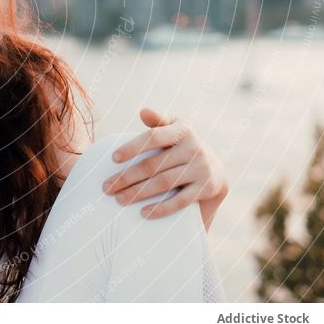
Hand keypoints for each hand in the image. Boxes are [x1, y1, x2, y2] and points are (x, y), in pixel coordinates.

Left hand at [102, 108, 228, 230]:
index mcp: (182, 131)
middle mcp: (194, 148)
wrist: (216, 172)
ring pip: (164, 183)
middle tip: (107, 187)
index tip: (113, 158)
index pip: (153, 137)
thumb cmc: (183, 148)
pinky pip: (181, 201)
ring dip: (138, 193)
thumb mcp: (174, 130)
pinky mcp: (207, 188)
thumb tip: (143, 111)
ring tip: (119, 199)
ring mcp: (202, 168)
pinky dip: (161, 208)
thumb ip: (158, 121)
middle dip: (127, 177)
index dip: (132, 147)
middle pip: (153, 165)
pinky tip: (143, 213)